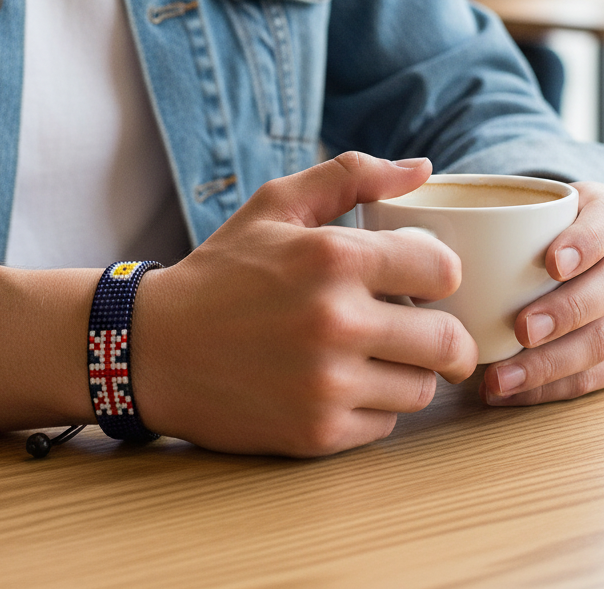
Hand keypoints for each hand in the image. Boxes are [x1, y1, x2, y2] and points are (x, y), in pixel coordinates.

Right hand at [131, 153, 477, 456]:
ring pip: (422, 387)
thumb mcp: (276, 205)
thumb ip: (351, 176)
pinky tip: (341, 382)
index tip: (421, 278)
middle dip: (442, 331)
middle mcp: (336, 323)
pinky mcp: (317, 433)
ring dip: (409, 369)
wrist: (155, 348)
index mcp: (332, 258)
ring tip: (374, 353)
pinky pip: (385, 424)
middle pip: (448, 340)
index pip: (443, 270)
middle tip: (420, 325)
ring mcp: (327, 385)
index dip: (439, 272)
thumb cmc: (222, 271)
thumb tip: (422, 169)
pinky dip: (374, 405)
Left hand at [481, 182, 603, 405]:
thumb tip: (417, 215)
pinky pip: (598, 377)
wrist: (571, 251)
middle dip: (567, 312)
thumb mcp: (520, 203)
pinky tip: (509, 392)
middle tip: (520, 330)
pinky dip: (551, 388)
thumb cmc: (530, 228)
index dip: (586, 242)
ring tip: (501, 376)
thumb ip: (482, 206)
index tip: (551, 262)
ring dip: (552, 364)